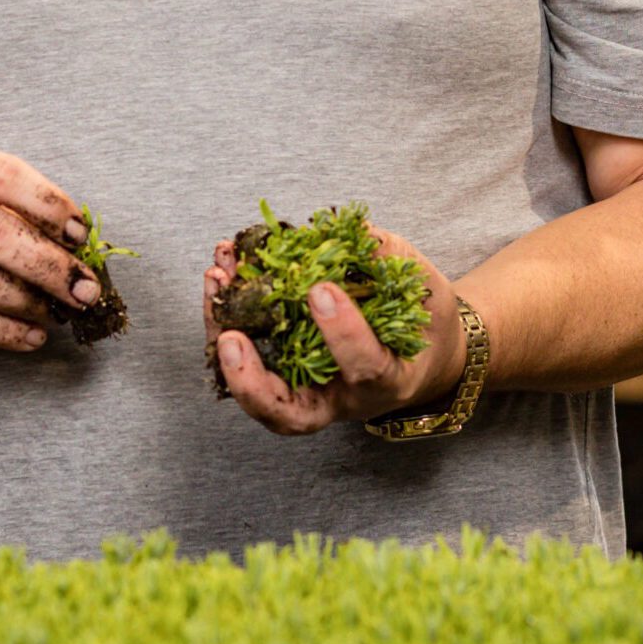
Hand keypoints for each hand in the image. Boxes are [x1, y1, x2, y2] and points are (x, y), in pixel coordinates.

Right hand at [0, 141, 99, 351]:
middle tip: (86, 288)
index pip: (6, 177)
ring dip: (33, 303)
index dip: (50, 205)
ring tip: (63, 310)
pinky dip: (4, 332)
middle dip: (52, 267)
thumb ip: (12, 200)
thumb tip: (76, 240)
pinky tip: (33, 335)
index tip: (81, 233)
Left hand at [202, 223, 469, 435]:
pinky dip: (228, 314)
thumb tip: (357, 230)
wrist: (422, 356)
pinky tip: (221, 269)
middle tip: (231, 337)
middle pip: (287, 413)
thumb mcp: (424, 287)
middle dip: (251, 380)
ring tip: (217, 276)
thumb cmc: (424, 321)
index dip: (342, 332)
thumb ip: (392, 259)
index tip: (321, 288)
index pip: (363, 367)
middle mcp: (340, 398)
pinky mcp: (284, 372)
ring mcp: (307, 391)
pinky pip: (248, 354)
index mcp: (388, 381)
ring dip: (225, 333)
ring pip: (254, 386)